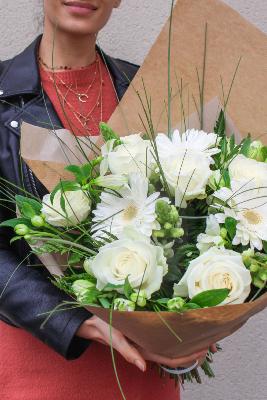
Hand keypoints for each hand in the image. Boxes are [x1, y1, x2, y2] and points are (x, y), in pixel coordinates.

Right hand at [77, 316, 215, 371]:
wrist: (97, 323)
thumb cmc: (106, 329)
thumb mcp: (116, 339)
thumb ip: (128, 353)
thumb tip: (142, 367)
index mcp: (144, 351)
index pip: (171, 359)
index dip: (188, 357)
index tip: (203, 350)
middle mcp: (150, 347)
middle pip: (176, 354)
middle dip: (194, 351)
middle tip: (212, 341)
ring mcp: (149, 341)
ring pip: (173, 346)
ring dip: (188, 343)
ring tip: (204, 335)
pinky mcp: (147, 333)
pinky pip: (166, 337)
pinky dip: (178, 336)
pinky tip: (186, 329)